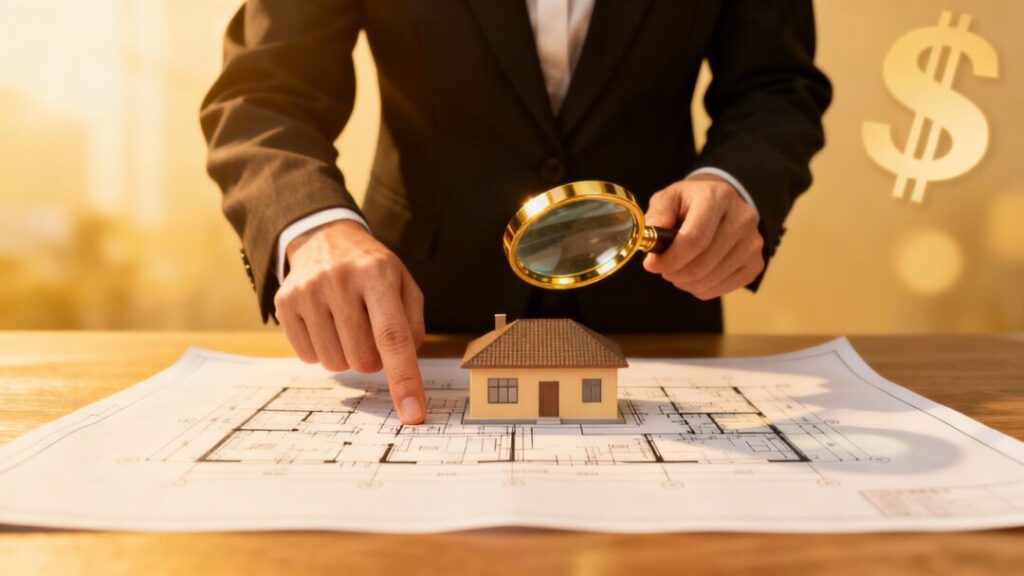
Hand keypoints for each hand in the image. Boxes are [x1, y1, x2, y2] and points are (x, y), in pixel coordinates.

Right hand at [274, 219, 426, 423]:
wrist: (325, 238)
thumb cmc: (372, 270)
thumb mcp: (404, 284)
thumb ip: (413, 324)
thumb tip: (405, 365)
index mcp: (377, 274)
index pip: (392, 336)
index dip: (404, 378)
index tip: (413, 414)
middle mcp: (340, 281)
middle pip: (363, 359)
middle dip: (373, 360)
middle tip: (370, 333)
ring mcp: (307, 292)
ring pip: (335, 363)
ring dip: (347, 355)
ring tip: (347, 325)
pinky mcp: (284, 303)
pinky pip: (308, 357)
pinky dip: (322, 350)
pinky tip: (326, 324)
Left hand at [642, 174, 764, 299]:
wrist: (720, 205)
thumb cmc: (689, 204)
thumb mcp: (668, 199)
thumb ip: (656, 217)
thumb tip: (650, 238)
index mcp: (718, 197)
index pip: (696, 238)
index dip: (671, 258)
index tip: (651, 265)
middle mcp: (742, 218)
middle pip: (703, 263)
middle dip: (674, 273)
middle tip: (663, 269)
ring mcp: (753, 243)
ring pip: (710, 279)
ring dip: (685, 282)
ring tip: (678, 270)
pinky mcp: (755, 263)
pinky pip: (721, 289)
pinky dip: (701, 288)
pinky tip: (695, 274)